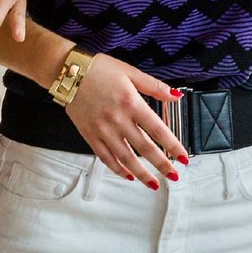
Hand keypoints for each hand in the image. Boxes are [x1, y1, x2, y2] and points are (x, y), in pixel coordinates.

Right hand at [63, 54, 186, 188]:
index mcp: (131, 102)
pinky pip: (105, 156)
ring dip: (141, 173)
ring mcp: (103, 129)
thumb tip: (176, 95)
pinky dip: (116, 168)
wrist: (68, 72)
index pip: (157, 130)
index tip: (183, 157)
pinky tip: (127, 174)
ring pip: (125, 158)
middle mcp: (118, 119)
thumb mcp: (130, 71)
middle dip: (161, 164)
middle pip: (144, 148)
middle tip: (174, 176)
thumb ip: (154, 86)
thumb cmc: (99, 69)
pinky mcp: (90, 135)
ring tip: (153, 183)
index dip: (172, 146)